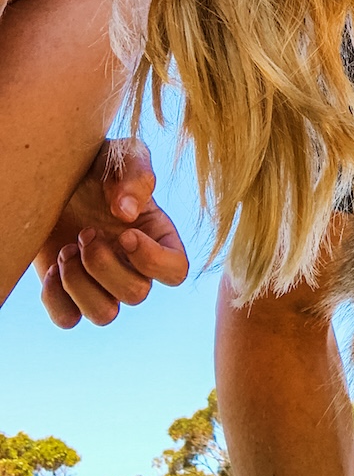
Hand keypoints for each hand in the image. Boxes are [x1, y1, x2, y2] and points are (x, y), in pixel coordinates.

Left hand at [34, 138, 188, 326]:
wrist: (57, 175)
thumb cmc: (100, 164)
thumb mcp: (124, 155)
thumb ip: (136, 175)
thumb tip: (127, 213)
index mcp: (158, 236)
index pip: (176, 271)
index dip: (152, 260)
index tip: (125, 233)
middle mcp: (135, 266)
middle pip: (136, 294)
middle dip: (104, 265)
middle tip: (85, 232)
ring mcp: (102, 284)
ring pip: (104, 315)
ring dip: (80, 283)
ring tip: (68, 249)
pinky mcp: (69, 294)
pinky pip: (68, 319)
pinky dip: (57, 297)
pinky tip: (54, 266)